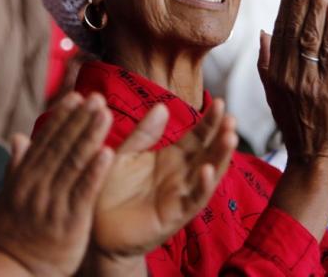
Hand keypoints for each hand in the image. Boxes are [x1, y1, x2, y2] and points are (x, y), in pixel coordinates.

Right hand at [0, 93, 114, 276]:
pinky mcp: (68, 222)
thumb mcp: (6, 199)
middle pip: (60, 147)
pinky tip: (108, 153)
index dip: (61, 118)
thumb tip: (19, 137)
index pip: (44, 142)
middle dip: (79, 120)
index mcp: (23, 179)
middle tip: (96, 97)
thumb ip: (16, 167)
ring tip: (106, 114)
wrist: (12, 272)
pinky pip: (83, 192)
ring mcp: (51, 203)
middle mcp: (36, 187)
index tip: (75, 97)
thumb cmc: (10, 236)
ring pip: (73, 164)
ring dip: (90, 136)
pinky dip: (94, 172)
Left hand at [90, 98, 235, 260]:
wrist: (96, 227)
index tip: (220, 101)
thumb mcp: (126, 154)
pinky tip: (207, 170)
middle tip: (231, 117)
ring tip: (230, 137)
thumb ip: (144, 133)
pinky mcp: (174, 215)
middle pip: (208, 152)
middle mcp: (182, 175)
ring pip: (208, 173)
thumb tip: (163, 106)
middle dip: (221, 135)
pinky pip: (192, 199)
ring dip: (220, 157)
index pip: (197, 136)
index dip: (209, 120)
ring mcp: (181, 195)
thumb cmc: (110, 189)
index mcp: (172, 157)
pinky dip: (202, 186)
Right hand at [258, 0, 327, 237]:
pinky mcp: (326, 91)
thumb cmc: (298, 128)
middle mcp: (285, 75)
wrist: (314, 160)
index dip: (286, 5)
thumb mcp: (273, 95)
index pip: (279, 31)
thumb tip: (262, 33)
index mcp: (272, 74)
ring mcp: (305, 83)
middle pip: (292, 29)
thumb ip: (266, 63)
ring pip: (309, 38)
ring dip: (316, 8)